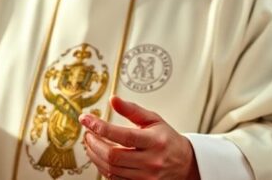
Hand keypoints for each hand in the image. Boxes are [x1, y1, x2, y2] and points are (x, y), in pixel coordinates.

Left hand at [80, 96, 199, 179]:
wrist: (185, 164)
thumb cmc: (167, 139)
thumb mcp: (153, 120)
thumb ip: (132, 109)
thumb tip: (113, 100)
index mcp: (155, 141)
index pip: (122, 135)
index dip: (100, 127)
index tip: (86, 119)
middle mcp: (151, 161)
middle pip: (113, 156)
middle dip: (94, 144)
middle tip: (87, 133)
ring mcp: (146, 177)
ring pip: (111, 169)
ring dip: (95, 156)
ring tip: (90, 143)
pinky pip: (115, 179)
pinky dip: (103, 167)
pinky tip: (100, 157)